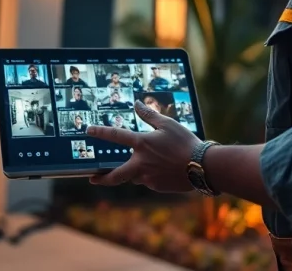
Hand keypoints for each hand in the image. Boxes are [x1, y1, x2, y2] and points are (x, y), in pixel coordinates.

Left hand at [85, 100, 201, 192]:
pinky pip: (149, 181)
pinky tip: (164, 169)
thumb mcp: (168, 124)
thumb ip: (149, 115)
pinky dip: (151, 175)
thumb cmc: (185, 142)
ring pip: (135, 176)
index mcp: (142, 144)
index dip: (101, 132)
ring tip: (150, 164)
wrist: (202, 167)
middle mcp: (140, 163)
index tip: (89, 130)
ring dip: (135, 172)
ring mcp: (148, 177)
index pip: (116, 135)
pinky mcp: (157, 187)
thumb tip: (137, 104)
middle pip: (115, 175)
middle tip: (92, 179)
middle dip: (102, 178)